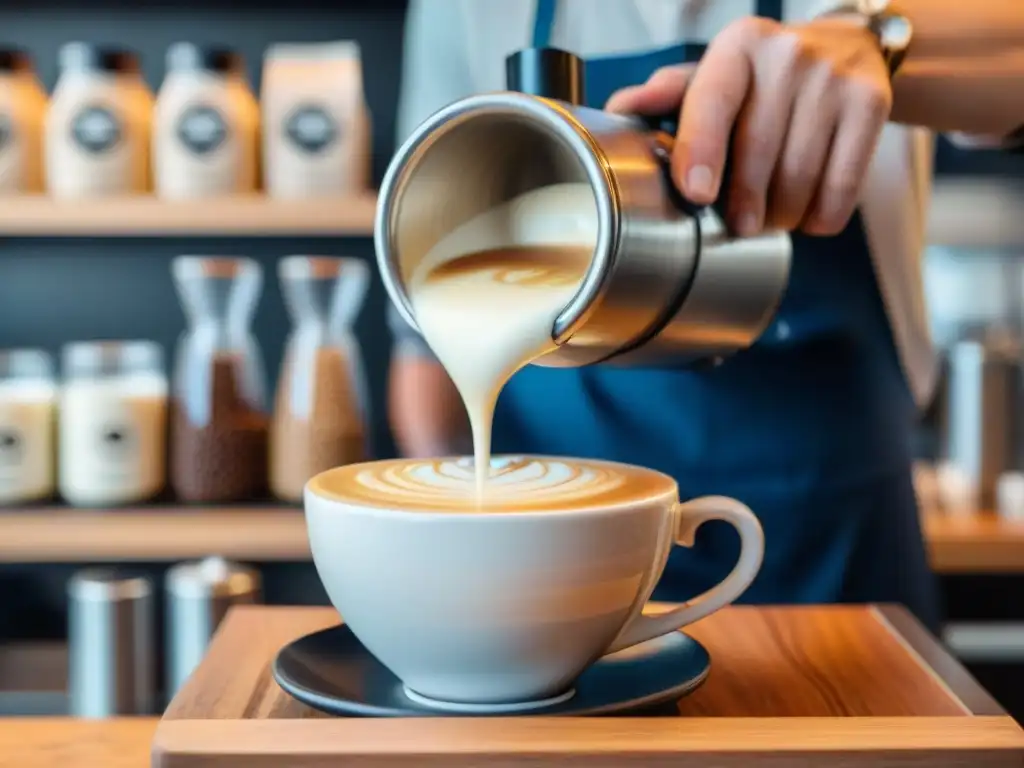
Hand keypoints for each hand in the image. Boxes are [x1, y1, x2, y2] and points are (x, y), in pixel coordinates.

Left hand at [606, 17, 892, 235]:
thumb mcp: (715, 74)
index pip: (713, 102)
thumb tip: (619, 108)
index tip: (698, 195)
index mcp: (737, 47)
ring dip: (781, 217)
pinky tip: (808, 215)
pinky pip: (843, 186)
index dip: (703, 151)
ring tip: (771, 219)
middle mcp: (787, 56)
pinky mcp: (871, 104)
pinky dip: (821, 217)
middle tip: (739, 226)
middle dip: (744, 206)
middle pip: (759, 154)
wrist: (848, 46)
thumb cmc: (762, 77)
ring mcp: (834, 79)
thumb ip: (668, 95)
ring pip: (801, 178)